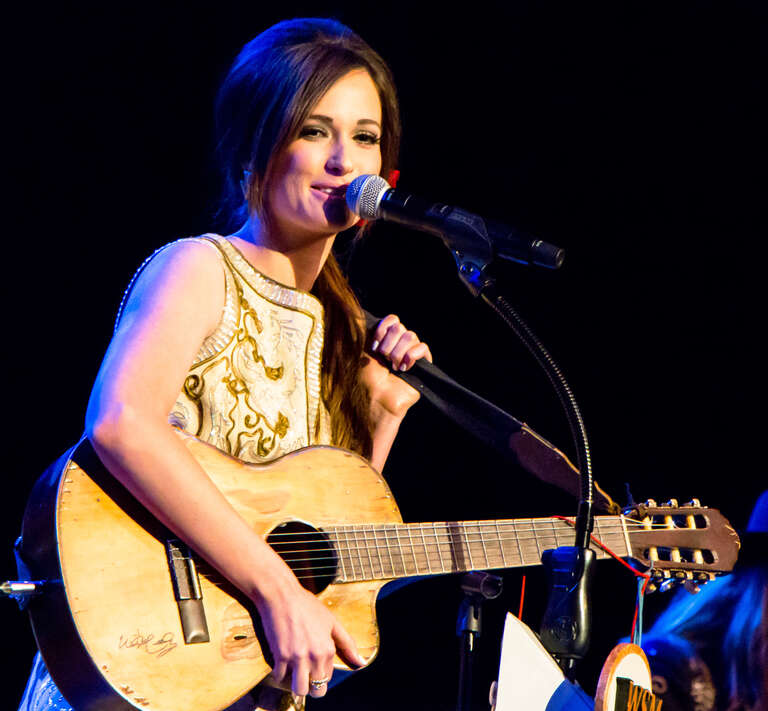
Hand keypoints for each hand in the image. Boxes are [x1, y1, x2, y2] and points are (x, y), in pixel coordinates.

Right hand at [255, 578, 363, 697]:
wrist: (282, 595)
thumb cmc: (307, 606)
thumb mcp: (331, 622)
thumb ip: (347, 644)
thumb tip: (362, 663)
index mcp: (328, 649)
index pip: (327, 678)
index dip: (320, 673)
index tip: (314, 663)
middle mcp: (314, 656)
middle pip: (316, 690)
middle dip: (311, 685)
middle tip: (305, 673)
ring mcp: (297, 657)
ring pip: (299, 689)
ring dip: (295, 683)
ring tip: (293, 671)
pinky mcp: (280, 656)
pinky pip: (279, 677)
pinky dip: (279, 672)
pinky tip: (282, 660)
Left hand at [361, 314, 432, 418]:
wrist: (375, 397)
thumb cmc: (364, 377)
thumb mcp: (355, 349)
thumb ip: (357, 330)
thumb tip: (354, 311)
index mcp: (385, 339)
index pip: (392, 320)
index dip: (383, 328)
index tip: (374, 345)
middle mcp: (398, 344)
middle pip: (400, 327)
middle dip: (388, 344)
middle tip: (383, 359)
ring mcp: (411, 354)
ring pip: (411, 336)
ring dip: (398, 352)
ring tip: (392, 366)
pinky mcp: (423, 364)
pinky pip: (422, 348)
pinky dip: (411, 355)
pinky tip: (403, 368)